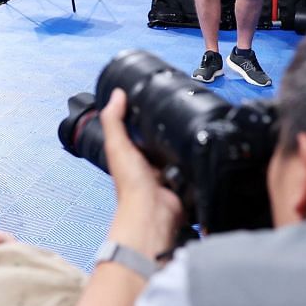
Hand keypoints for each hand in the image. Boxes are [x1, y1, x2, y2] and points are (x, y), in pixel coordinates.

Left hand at [99, 89, 183, 243]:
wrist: (154, 211)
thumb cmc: (131, 186)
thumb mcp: (118, 146)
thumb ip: (114, 120)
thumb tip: (116, 94)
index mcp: (129, 154)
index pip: (135, 129)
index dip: (140, 115)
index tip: (147, 98)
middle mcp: (146, 163)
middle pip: (158, 138)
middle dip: (164, 129)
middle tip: (171, 113)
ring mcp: (165, 171)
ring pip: (175, 149)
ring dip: (179, 144)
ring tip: (182, 132)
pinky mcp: (182, 179)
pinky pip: (190, 163)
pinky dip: (191, 158)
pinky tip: (191, 151)